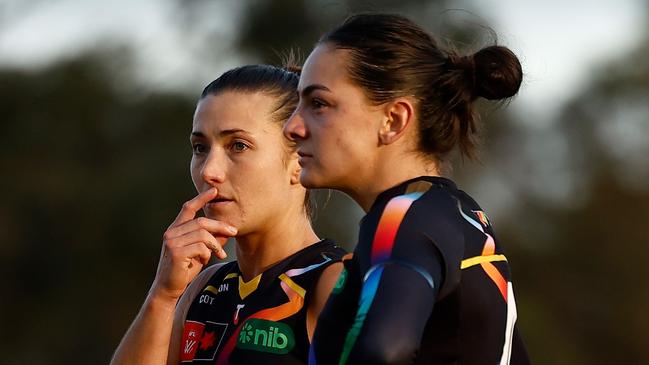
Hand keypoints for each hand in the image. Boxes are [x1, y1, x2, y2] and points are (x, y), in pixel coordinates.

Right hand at [151, 187, 236, 301]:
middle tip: (233, 232)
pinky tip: (205, 261)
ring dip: (215, 244)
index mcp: (175, 229)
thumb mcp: (199, 252)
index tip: (214, 190)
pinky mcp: (176, 252)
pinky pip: (201, 247)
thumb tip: (227, 231)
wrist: (168, 288)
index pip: (188, 208)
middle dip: (220, 226)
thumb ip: (209, 240)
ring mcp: (172, 242)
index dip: (201, 198)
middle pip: (201, 222)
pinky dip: (207, 254)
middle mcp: (171, 232)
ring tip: (218, 255)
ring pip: (203, 234)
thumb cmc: (184, 269)